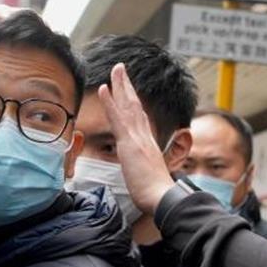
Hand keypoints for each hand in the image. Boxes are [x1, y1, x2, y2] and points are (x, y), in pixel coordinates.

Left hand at [97, 62, 175, 215]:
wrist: (161, 197)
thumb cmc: (155, 193)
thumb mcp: (148, 176)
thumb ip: (143, 169)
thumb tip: (142, 173)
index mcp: (148, 143)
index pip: (139, 117)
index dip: (133, 102)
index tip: (128, 90)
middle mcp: (144, 136)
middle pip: (135, 105)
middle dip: (127, 86)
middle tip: (121, 69)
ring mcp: (138, 138)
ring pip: (127, 105)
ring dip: (120, 85)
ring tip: (115, 69)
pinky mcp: (130, 143)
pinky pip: (118, 117)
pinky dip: (110, 101)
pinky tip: (105, 88)